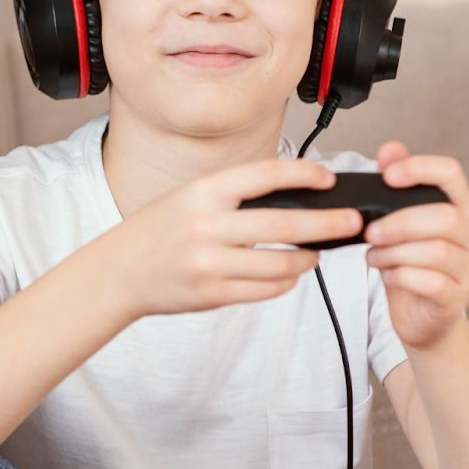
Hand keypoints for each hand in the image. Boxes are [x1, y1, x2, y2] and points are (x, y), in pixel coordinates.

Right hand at [99, 158, 365, 319]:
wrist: (116, 272)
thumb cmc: (156, 231)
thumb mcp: (187, 198)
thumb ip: (232, 197)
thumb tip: (292, 198)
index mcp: (202, 192)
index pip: (266, 175)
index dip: (304, 174)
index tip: (328, 178)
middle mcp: (207, 225)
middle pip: (286, 223)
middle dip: (328, 223)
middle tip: (352, 222)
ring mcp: (210, 263)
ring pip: (282, 264)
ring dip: (307, 259)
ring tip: (315, 254)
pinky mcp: (212, 294)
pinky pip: (265, 290)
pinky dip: (284, 283)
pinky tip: (287, 275)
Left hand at [363, 141, 468, 348]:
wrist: (424, 320)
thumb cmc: (411, 268)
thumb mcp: (399, 227)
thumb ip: (395, 191)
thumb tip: (389, 150)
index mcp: (458, 210)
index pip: (451, 174)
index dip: (421, 168)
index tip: (388, 175)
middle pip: (444, 217)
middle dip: (399, 222)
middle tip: (370, 232)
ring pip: (436, 251)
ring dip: (395, 252)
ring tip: (374, 256)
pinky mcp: (457, 298)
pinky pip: (431, 282)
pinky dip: (400, 276)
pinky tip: (387, 275)